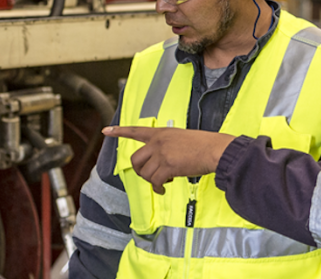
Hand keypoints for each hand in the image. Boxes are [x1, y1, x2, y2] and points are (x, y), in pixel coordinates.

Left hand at [103, 126, 235, 193]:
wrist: (214, 150)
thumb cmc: (203, 145)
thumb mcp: (181, 138)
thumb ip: (167, 146)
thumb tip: (162, 163)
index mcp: (161, 133)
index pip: (135, 131)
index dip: (119, 131)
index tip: (106, 131)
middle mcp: (158, 142)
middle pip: (135, 159)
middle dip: (139, 171)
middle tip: (150, 176)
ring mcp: (162, 154)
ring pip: (145, 173)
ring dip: (152, 181)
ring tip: (164, 182)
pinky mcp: (168, 166)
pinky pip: (155, 182)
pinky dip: (158, 189)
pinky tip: (163, 190)